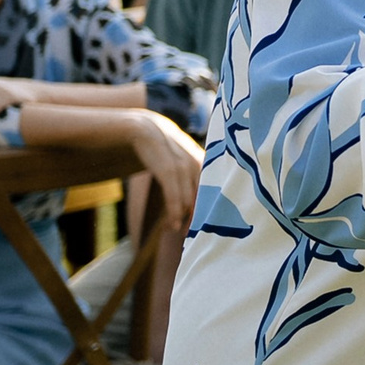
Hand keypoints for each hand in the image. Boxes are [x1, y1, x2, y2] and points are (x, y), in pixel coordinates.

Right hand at [127, 110, 207, 238]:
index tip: (211, 227)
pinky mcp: (168, 169)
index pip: (216, 191)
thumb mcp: (187, 159)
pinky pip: (174, 196)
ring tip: (181, 232)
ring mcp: (184, 166)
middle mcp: (199, 164)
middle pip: (205, 198)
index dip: (214, 210)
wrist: (148, 129)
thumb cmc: (169, 150)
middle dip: (201, 218)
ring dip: (185, 219)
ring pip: (189, 200)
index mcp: (207, 163)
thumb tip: (199, 202)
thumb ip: (195, 178)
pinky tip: (171, 224)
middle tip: (196, 235)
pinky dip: (174, 212)